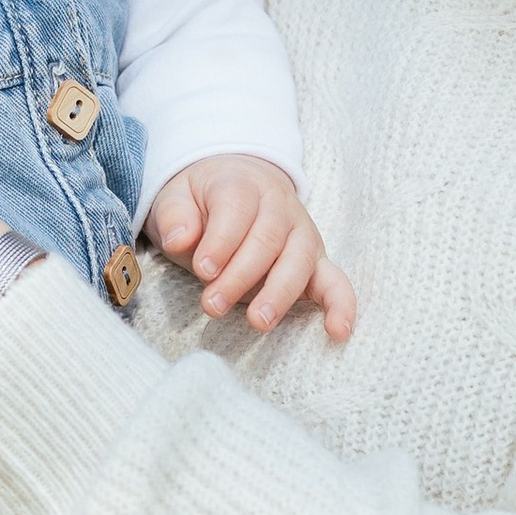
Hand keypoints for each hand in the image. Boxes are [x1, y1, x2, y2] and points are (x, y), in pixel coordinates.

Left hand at [145, 158, 356, 337]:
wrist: (237, 186)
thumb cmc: (201, 201)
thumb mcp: (176, 198)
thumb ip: (175, 216)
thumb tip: (180, 239)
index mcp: (243, 185)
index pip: (236, 209)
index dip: (221, 241)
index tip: (203, 269)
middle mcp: (279, 207)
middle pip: (266, 240)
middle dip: (240, 276)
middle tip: (212, 305)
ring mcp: (302, 234)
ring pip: (298, 263)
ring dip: (279, 295)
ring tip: (258, 321)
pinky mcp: (316, 262)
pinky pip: (335, 282)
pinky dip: (340, 305)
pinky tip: (338, 330)